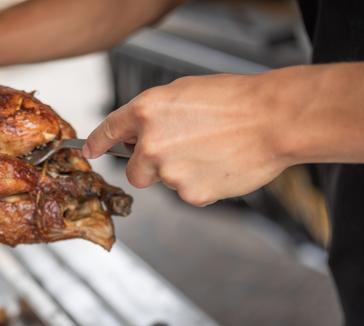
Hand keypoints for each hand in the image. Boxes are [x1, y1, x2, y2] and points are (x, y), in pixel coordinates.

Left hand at [83, 73, 290, 206]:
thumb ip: (154, 115)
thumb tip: (138, 134)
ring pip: (166, 182)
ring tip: (213, 152)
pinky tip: (221, 165)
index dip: (98, 144)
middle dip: (149, 168)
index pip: (109, 131)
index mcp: (146, 111)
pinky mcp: (191, 194)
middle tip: (178, 155)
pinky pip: (190, 194)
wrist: (274, 120)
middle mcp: (151, 143)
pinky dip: (203, 184)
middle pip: (134, 172)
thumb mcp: (184, 92)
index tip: (90, 151)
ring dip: (183, 173)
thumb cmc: (236, 101)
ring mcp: (169, 172)